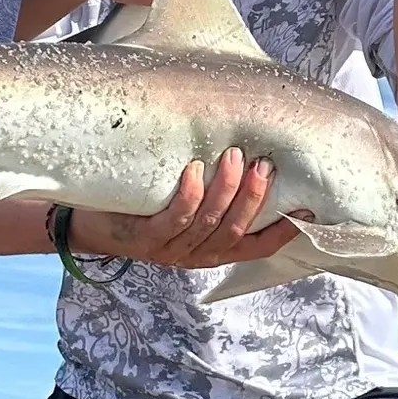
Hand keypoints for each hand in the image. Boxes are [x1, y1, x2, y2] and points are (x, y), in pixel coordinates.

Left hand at [68, 147, 311, 268]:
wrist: (90, 223)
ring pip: (208, 222)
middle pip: (235, 230)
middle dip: (254, 197)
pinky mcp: (145, 239)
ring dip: (225, 189)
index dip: (283, 233)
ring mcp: (171, 249)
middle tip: (264, 164)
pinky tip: (194, 170)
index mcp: (213, 250)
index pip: (257, 247)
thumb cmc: (147, 205)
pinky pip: (173, 219)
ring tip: (234, 156)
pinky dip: (188, 195)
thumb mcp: (186, 204)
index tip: (307, 211)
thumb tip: (249, 143)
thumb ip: (217, 189)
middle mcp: (196, 254)